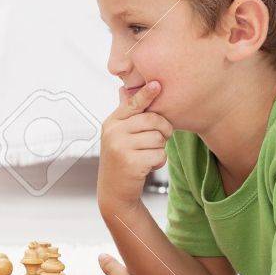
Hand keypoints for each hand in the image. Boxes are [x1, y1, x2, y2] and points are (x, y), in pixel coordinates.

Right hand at [97, 81, 172, 214]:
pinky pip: (159, 154)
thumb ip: (125, 114)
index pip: (133, 104)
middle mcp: (113, 132)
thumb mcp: (118, 134)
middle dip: (163, 130)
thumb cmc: (121, 159)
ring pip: (158, 138)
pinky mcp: (131, 163)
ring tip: (147, 155)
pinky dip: (159, 162)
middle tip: (160, 138)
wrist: (114, 190)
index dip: (146, 94)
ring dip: (159, 149)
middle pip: (153, 120)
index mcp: (112, 122)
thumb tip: (122, 88)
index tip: (157, 84)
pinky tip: (147, 166)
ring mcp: (120, 147)